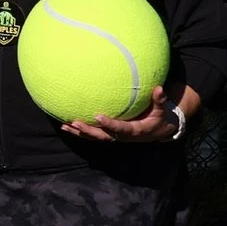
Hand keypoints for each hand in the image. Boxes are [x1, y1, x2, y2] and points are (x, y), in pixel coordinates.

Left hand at [62, 84, 192, 145]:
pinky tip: (66, 124)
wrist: (158, 131)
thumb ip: (159, 100)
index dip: (109, 124)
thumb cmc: (159, 118)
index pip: (120, 129)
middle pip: (102, 136)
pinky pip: (94, 134)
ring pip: (95, 136)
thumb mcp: (162, 111)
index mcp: (134, 131)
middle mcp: (122, 136)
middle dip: (88, 131)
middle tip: (75, 123)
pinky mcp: (110, 135)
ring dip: (80, 132)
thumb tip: (159, 88)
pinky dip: (80, 131)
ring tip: (64, 125)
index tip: (98, 116)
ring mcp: (115, 136)